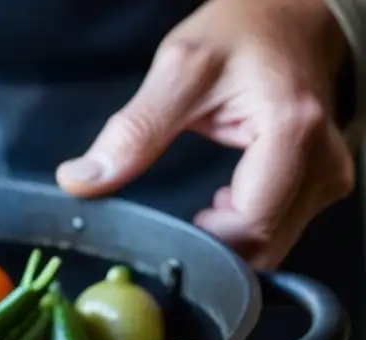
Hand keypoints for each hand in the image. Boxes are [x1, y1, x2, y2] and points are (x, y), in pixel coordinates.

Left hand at [56, 0, 354, 268]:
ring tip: (205, 207)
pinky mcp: (323, 182)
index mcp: (291, 133)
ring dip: (229, 240)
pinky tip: (225, 203)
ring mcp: (328, 174)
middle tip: (179, 224)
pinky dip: (245, 227)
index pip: (251, 227)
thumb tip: (81, 180)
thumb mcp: (178, 70)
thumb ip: (133, 132)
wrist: (287, 15)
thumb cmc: (241, 33)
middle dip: (214, 248)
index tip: (167, 236)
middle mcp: (322, 161)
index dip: (205, 244)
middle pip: (264, 245)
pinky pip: (279, 228)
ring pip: (272, 245)